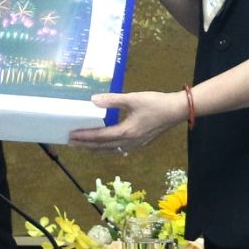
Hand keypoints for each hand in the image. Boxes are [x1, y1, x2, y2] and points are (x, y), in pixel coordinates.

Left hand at [67, 90, 182, 152]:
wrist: (177, 110)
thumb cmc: (156, 103)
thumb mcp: (133, 98)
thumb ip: (112, 100)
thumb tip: (93, 100)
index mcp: (126, 132)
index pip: (100, 136)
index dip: (84, 137)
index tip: (71, 136)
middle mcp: (129, 142)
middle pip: (103, 146)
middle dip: (86, 145)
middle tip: (71, 143)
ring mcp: (136, 145)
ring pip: (111, 150)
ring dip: (96, 149)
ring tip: (85, 147)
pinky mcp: (141, 143)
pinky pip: (120, 149)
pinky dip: (109, 149)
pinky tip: (108, 146)